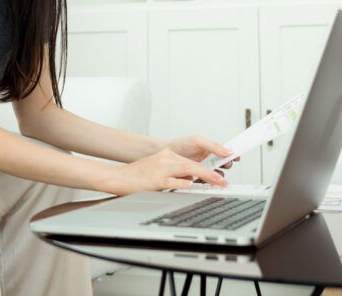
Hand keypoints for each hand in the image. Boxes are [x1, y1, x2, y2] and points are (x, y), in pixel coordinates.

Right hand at [103, 148, 228, 195]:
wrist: (118, 177)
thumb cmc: (137, 175)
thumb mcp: (158, 168)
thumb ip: (175, 172)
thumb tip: (190, 180)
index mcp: (167, 156)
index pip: (192, 161)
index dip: (208, 168)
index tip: (219, 175)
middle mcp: (166, 159)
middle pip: (193, 164)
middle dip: (211, 173)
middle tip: (223, 182)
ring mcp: (160, 169)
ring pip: (187, 169)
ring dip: (204, 176)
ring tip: (216, 183)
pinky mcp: (154, 180)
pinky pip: (172, 181)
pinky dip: (183, 183)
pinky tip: (192, 185)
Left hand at [164, 135, 239, 178]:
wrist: (164, 153)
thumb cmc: (180, 144)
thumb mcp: (197, 141)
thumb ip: (213, 146)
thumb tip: (228, 150)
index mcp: (211, 149)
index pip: (225, 152)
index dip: (232, 155)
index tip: (237, 157)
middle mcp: (208, 159)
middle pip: (223, 164)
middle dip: (226, 166)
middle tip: (226, 166)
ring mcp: (203, 168)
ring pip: (216, 174)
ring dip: (218, 175)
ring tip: (217, 176)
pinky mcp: (197, 176)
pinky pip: (206, 180)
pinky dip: (209, 181)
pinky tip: (208, 181)